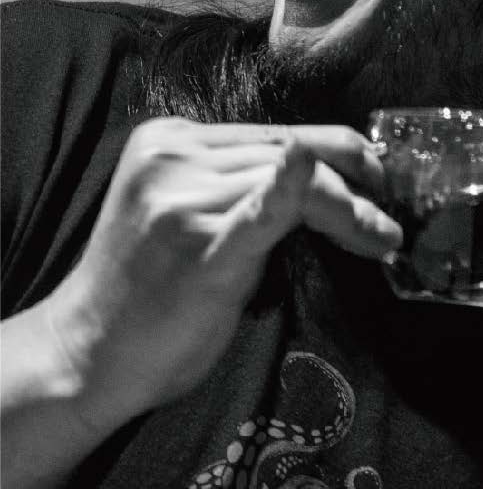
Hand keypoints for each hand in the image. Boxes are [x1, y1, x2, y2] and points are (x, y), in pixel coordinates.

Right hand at [41, 117, 401, 431]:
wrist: (86, 356)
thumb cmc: (150, 288)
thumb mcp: (192, 214)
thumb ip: (244, 183)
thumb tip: (326, 173)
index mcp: (172, 140)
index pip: (275, 133)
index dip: (338, 150)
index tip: (376, 176)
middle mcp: (174, 159)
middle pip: (289, 153)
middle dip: (354, 184)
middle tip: (391, 218)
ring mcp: (182, 203)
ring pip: (293, 183)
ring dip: (351, 212)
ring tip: (383, 239)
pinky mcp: (199, 252)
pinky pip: (260, 212)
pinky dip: (293, 191)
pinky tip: (318, 181)